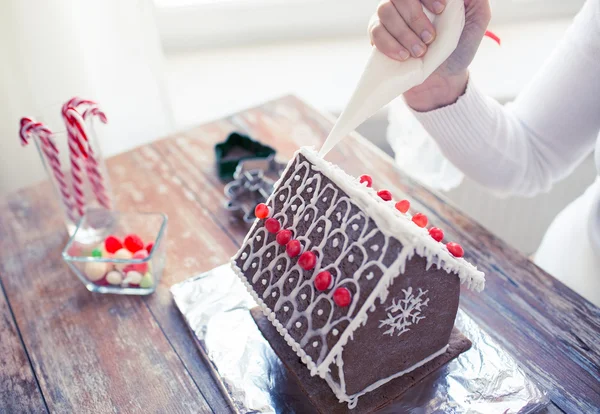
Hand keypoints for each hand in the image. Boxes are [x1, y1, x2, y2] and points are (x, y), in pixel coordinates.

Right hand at [369, 0, 490, 110]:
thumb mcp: (477, 21)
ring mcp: (389, 15)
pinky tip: (403, 56)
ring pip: (385, 11)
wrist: (443, 78)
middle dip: (415, 18)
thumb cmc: (460, 47)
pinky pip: (375, 31)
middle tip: (430, 39)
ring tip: (419, 52)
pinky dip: (389, 44)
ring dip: (403, 33)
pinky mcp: (377, 33)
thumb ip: (474, 0)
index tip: (441, 10)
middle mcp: (406, 1)